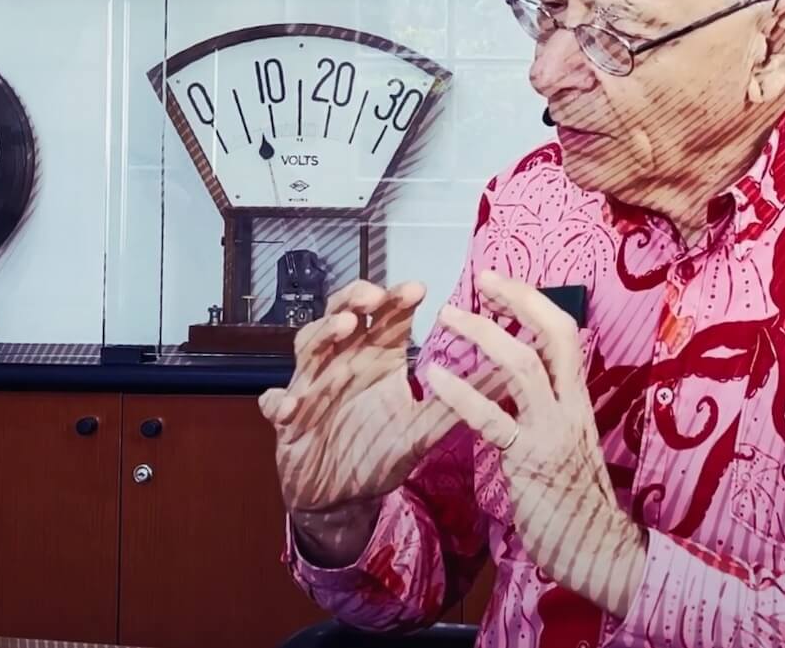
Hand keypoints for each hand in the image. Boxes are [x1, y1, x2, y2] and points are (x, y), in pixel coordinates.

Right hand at [261, 278, 509, 565]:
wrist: (339, 496)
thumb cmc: (377, 451)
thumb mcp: (423, 428)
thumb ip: (461, 401)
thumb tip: (508, 375)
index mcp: (376, 359)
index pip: (385, 317)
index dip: (396, 298)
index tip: (418, 289)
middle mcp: (342, 362)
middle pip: (341, 315)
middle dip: (353, 301)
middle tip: (372, 296)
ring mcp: (311, 385)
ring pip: (308, 347)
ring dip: (322, 334)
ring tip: (342, 328)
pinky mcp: (287, 419)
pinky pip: (277, 404)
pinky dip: (279, 401)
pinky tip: (287, 404)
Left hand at [423, 270, 647, 617]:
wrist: (600, 550)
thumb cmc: (576, 499)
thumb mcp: (568, 443)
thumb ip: (549, 410)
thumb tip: (523, 380)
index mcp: (577, 401)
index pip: (565, 335)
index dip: (535, 303)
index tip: (503, 282)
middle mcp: (570, 408)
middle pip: (555, 335)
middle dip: (519, 300)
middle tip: (482, 278)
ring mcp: (553, 433)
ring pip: (524, 367)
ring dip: (485, 335)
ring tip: (450, 316)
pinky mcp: (531, 461)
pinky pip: (494, 419)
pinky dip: (462, 393)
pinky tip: (435, 377)